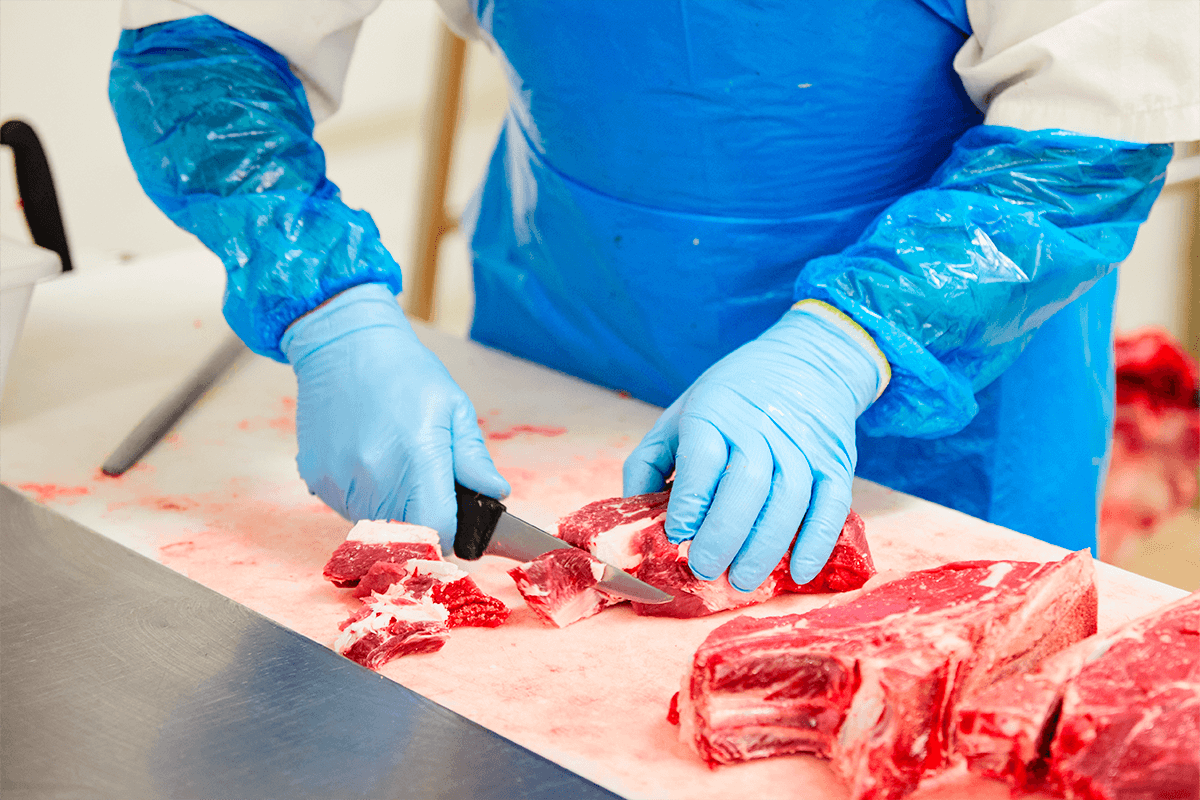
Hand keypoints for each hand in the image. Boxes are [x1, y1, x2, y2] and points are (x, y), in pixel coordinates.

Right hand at [280, 283, 509, 551]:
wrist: (343, 345)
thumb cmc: (404, 372)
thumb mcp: (453, 407)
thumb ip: (473, 458)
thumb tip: (496, 492)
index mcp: (417, 458)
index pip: (439, 530)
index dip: (454, 532)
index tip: (456, 520)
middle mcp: (374, 476)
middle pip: (408, 534)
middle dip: (424, 520)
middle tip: (427, 487)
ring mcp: (340, 480)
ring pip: (376, 524)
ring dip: (392, 510)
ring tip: (395, 464)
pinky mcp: (317, 478)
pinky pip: (348, 508)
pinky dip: (363, 496)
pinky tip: (368, 460)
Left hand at [623, 301, 885, 590]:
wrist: (805, 361)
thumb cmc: (729, 399)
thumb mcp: (679, 415)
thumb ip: (648, 463)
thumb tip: (630, 518)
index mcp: (714, 413)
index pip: (703, 458)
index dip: (691, 501)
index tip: (676, 536)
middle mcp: (761, 427)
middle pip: (748, 484)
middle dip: (725, 534)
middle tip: (706, 570)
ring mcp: (802, 445)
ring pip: (789, 499)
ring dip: (766, 546)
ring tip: (743, 581)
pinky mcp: (835, 462)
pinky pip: (832, 505)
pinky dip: (816, 541)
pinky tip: (798, 571)